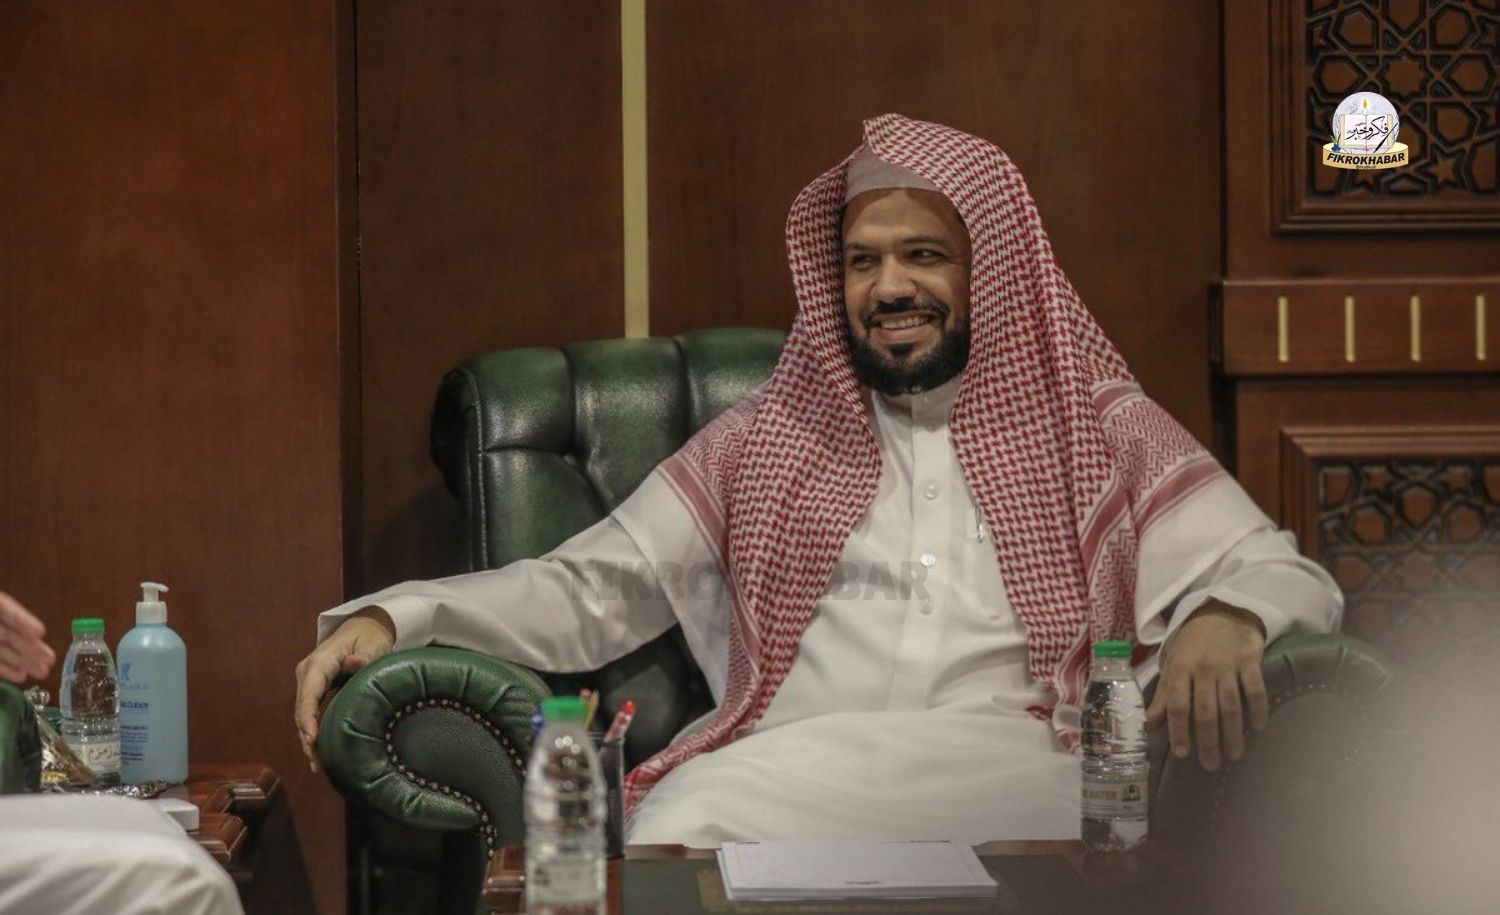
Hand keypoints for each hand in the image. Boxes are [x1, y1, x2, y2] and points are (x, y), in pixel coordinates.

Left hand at [0, 591, 55, 682]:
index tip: (40, 632)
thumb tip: (34, 629)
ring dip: (23, 661)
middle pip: (10, 634)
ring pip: (4, 649)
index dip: (24, 621)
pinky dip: (6, 670)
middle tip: (51, 660)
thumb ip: (7, 615)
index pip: (9, 612)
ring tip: (43, 672)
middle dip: (30, 647)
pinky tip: (21, 677)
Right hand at [294, 607, 394, 772]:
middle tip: (317, 763)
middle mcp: (307, 673)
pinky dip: (312, 731)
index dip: (308, 719)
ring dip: (308, 739)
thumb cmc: (370, 637)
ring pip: (303, 715)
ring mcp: (308, 682)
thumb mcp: (373, 644)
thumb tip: (354, 663)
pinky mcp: (313, 689)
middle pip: (302, 709)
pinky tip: (319, 752)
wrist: (364, 627)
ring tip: (317, 764)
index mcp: (319, 663)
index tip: (312, 740)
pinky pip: (310, 712)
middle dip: (307, 736)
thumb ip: (365, 656)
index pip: (309, 694)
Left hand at [1146, 600, 1267, 770]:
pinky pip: (1255, 688)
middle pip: (1205, 711)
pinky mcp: (1250, 659)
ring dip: (1233, 733)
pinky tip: (1258, 727)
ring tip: (1234, 755)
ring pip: (1230, 704)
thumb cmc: (1192, 645)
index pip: (1178, 705)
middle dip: (1207, 740)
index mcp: (1180, 669)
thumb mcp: (1173, 666)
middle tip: (1211, 765)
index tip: (1183, 753)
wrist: (1221, 611)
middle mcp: (1203, 668)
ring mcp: (1228, 664)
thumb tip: (1149, 726)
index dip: (1179, 730)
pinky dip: (1258, 708)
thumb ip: (1164, 696)